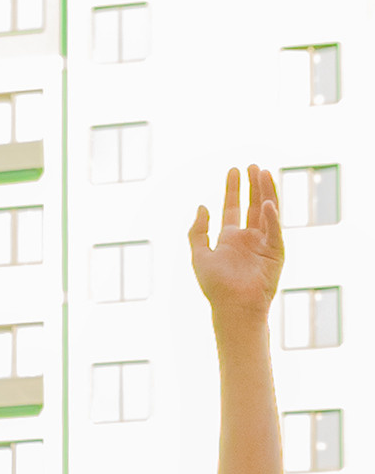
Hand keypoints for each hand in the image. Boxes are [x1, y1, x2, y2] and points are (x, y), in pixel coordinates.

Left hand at [189, 163, 283, 325]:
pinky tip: (267, 204)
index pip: (233, 207)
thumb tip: (201, 206)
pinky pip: (275, 231)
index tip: (234, 170)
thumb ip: (197, 231)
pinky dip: (272, 218)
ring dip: (266, 192)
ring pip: (267, 212)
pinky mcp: (276, 252)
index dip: (233, 189)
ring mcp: (263, 243)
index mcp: (230, 239)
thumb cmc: (215, 286)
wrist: (233, 307)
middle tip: (252, 166)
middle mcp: (248, 238)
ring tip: (263, 173)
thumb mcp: (199, 255)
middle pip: (252, 204)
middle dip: (253, 185)